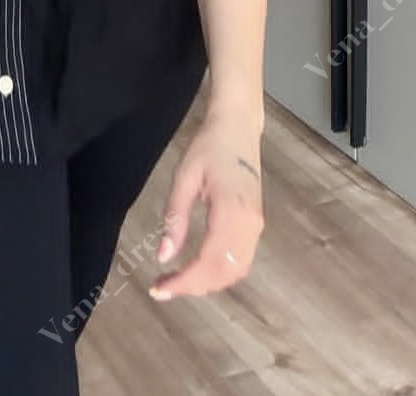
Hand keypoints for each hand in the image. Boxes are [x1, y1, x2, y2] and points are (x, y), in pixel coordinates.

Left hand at [148, 109, 263, 300]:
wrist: (238, 126)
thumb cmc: (208, 147)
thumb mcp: (184, 176)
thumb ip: (175, 217)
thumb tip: (164, 256)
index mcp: (230, 212)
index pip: (208, 262)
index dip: (184, 282)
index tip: (159, 288)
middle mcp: (249, 225)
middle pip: (224, 274)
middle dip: (193, 287)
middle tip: (163, 286)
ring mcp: (257, 226)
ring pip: (236, 271)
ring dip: (208, 283)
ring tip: (178, 280)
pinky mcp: (256, 224)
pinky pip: (241, 260)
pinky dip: (221, 272)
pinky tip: (199, 268)